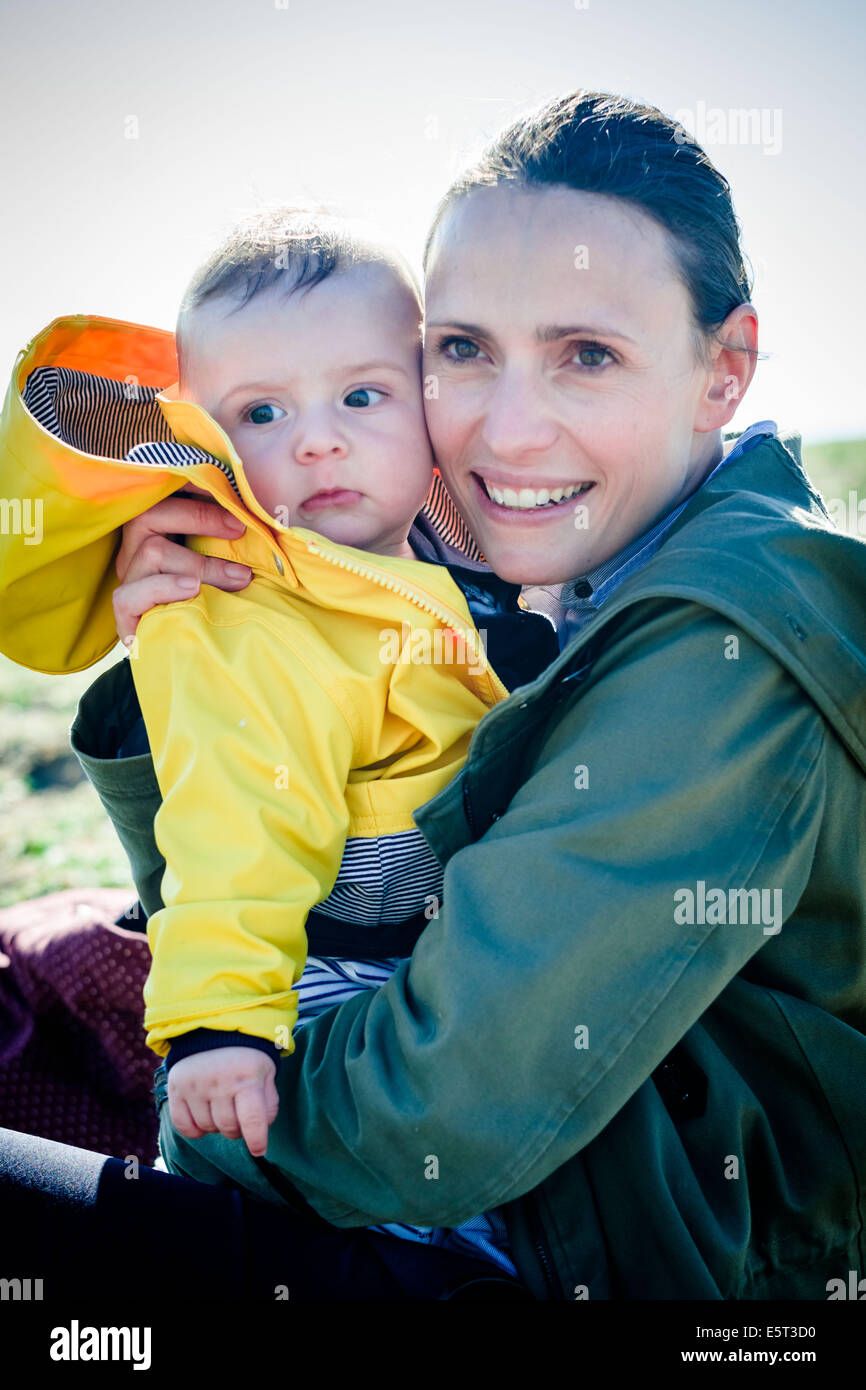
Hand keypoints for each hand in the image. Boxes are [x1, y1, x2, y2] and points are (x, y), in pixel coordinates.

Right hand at [112, 487, 252, 643]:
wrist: (183, 651)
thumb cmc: (210, 599)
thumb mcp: (220, 563)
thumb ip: (229, 540)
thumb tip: (265, 519)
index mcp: (154, 530)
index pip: (163, 496)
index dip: (193, 489)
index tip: (233, 494)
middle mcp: (135, 550)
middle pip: (151, 515)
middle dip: (200, 518)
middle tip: (241, 530)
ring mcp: (129, 580)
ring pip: (151, 553)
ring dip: (200, 564)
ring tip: (238, 578)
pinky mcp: (124, 613)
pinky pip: (130, 595)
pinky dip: (164, 589)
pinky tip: (193, 591)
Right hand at [167, 1046, 278, 1156]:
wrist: (214, 1029)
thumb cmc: (246, 1056)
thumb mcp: (266, 1073)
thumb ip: (268, 1102)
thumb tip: (260, 1131)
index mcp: (247, 1078)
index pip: (252, 1121)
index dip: (257, 1141)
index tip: (259, 1150)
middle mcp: (219, 1082)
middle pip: (229, 1128)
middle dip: (237, 1129)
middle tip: (239, 1116)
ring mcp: (196, 1086)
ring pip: (207, 1128)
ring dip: (216, 1126)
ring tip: (222, 1108)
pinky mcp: (177, 1088)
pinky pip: (183, 1126)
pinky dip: (195, 1130)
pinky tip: (203, 1117)